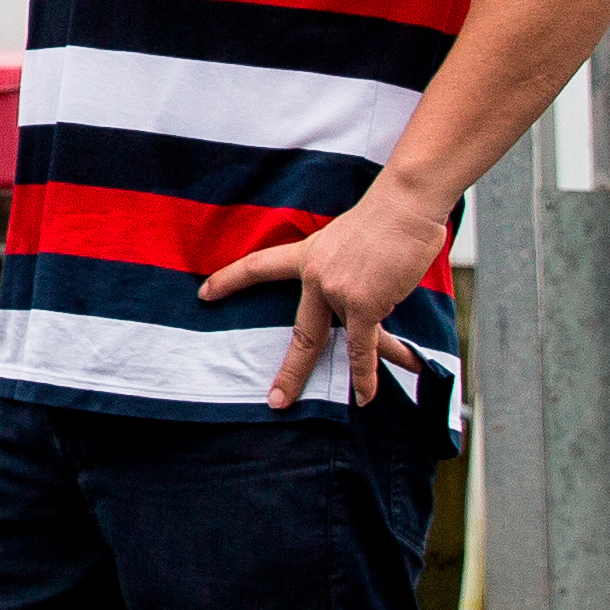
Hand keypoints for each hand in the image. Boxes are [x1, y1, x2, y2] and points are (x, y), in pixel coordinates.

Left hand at [199, 182, 450, 406]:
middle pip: (297, 330)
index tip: (204, 294)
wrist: (405, 205)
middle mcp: (315, 275)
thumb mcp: (350, 237)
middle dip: (287, 369)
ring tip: (289, 404)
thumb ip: (345, 266)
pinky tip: (364, 397)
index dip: (230, 280)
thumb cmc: (389, 217)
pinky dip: (365, 376)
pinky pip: (362, 349)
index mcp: (308, 254)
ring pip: (324, 342)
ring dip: (313, 376)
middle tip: (274, 398)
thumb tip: (359, 288)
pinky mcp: (363, 304)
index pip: (259, 266)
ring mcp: (335, 291)